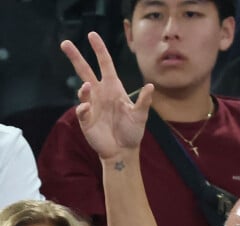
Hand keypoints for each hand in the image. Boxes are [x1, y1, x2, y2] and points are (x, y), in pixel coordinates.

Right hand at [60, 31, 152, 159]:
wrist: (123, 151)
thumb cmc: (132, 132)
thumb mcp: (140, 116)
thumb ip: (144, 101)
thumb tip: (151, 86)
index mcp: (113, 88)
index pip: (105, 64)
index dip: (99, 49)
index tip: (92, 35)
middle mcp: (100, 93)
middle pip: (85, 71)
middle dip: (75, 57)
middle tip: (65, 43)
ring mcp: (92, 105)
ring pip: (82, 89)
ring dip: (84, 88)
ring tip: (87, 87)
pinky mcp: (86, 118)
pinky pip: (81, 109)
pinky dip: (83, 106)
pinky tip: (86, 108)